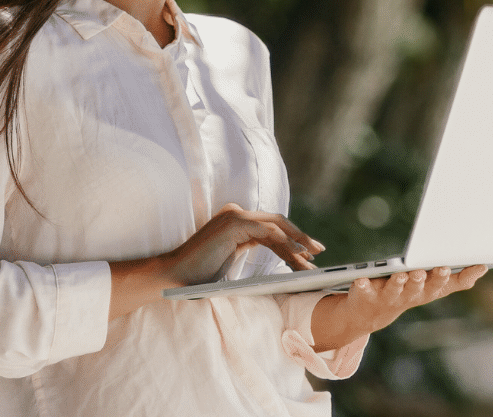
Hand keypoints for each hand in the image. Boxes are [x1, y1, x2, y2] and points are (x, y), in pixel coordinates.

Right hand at [161, 203, 324, 287]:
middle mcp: (236, 214)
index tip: (308, 253)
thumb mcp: (231, 261)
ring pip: (275, 226)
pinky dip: (283, 240)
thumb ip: (249, 251)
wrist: (173, 278)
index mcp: (236, 222)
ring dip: (296, 242)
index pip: (271, 228)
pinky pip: (265, 230)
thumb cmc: (199, 276)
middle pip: (277, 223)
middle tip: (319, 251)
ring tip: (311, 256)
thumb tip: (280, 260)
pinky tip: (296, 252)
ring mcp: (234, 216)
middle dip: (300, 237)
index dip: (292, 240)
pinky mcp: (233, 224)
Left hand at [311, 265, 487, 351]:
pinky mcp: (364, 294)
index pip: (440, 286)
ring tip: (403, 274)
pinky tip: (362, 279)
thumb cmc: (407, 292)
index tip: (450, 266)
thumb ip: (457, 279)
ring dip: (399, 283)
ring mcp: (386, 296)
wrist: (370, 315)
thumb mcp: (433, 287)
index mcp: (425, 291)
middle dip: (424, 280)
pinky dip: (363, 285)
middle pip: (417, 288)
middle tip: (432, 270)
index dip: (446, 278)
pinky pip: (364, 289)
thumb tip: (483, 268)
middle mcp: (407, 296)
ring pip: (395, 290)